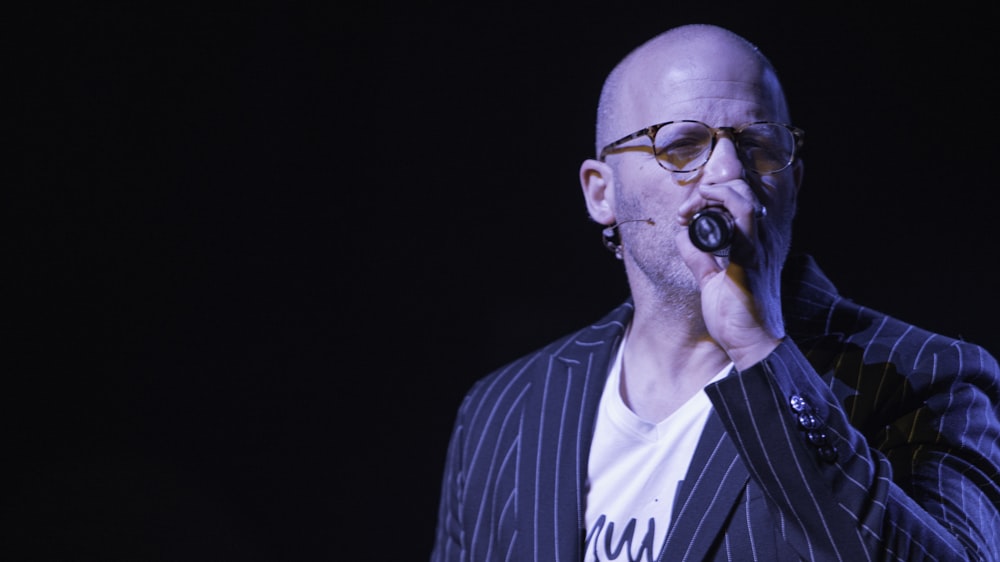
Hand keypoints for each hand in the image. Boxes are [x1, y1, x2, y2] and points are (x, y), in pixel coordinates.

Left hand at [676, 181, 783, 368]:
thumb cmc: (737, 314)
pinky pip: (745, 215)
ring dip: (714, 192)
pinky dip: (723, 201)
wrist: (752, 344)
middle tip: (687, 207)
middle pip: (745, 189)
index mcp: (755, 241)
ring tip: (692, 206)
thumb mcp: (712, 279)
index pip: (746, 198)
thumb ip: (698, 256)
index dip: (718, 190)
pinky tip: (701, 205)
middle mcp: (762, 238)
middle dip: (712, 187)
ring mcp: (759, 246)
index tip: (689, 207)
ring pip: (745, 195)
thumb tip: (682, 233)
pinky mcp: (751, 257)